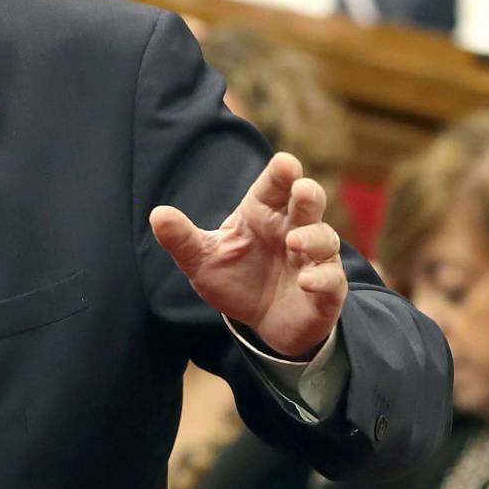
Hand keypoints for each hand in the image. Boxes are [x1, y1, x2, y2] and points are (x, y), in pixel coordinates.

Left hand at [150, 152, 345, 358]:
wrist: (262, 323)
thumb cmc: (237, 280)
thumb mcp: (203, 261)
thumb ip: (183, 239)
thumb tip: (156, 215)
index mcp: (264, 213)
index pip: (275, 185)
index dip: (282, 173)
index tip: (284, 164)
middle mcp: (293, 228)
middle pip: (308, 202)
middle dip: (307, 193)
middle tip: (301, 189)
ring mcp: (314, 258)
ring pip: (325, 237)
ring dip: (312, 237)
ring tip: (294, 242)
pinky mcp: (327, 289)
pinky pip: (332, 279)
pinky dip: (322, 278)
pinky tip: (306, 282)